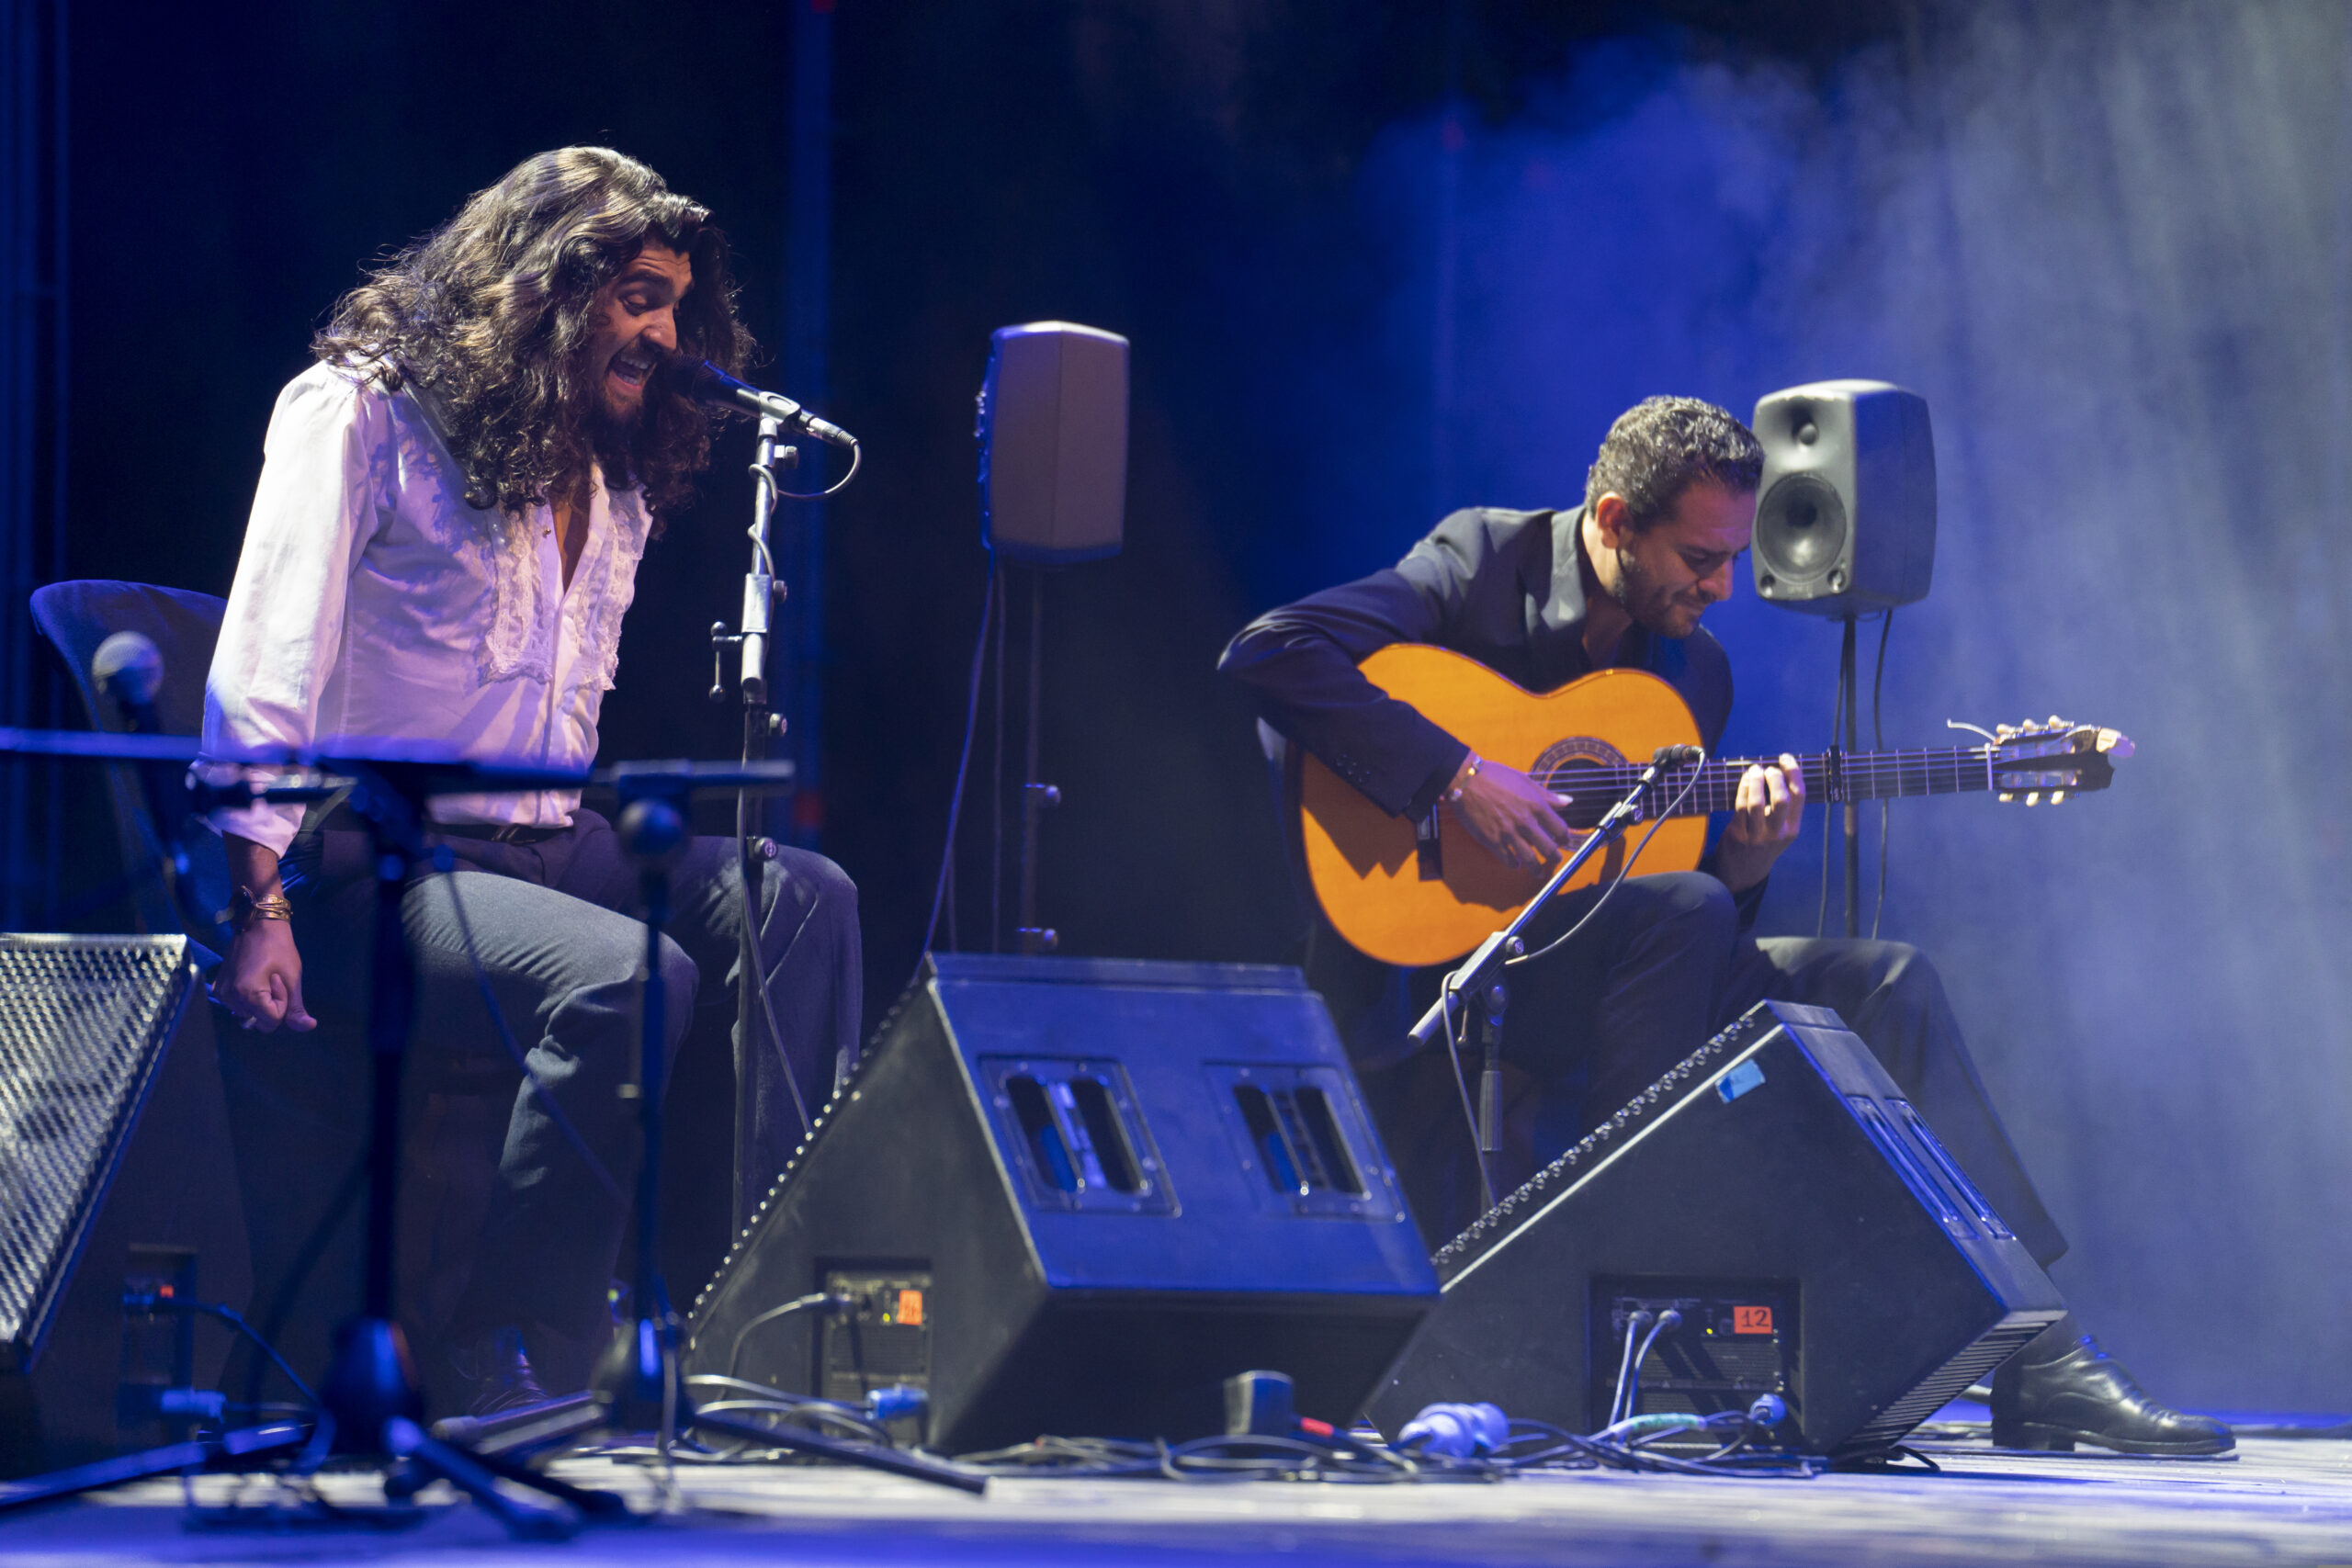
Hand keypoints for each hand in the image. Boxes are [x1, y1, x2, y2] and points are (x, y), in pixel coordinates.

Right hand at [213, 920, 316, 1032]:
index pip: (271, 1022)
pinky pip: (239, 1006)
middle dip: (271, 1005)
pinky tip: (252, 978)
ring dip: (261, 1002)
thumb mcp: (293, 978)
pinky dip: (249, 998)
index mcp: (247, 996)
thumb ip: (296, 1007)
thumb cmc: (278, 947)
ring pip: (250, 1015)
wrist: (256, 923)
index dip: (282, 1004)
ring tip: (262, 977)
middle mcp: (229, 999)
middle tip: (272, 979)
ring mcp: (221, 994)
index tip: (279, 981)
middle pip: (259, 1021)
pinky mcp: (219, 989)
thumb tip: (309, 1027)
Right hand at [1446, 757, 1574, 870]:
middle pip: (1548, 848)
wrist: (1466, 780)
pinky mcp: (1492, 840)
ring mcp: (1508, 833)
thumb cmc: (1495, 776)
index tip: (1563, 840)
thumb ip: (1547, 795)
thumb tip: (1568, 802)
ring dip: (1536, 868)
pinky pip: (1507, 858)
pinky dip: (1513, 863)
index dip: (1565, 837)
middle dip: (1554, 857)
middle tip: (1555, 860)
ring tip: (1538, 872)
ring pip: (1529, 859)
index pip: (1560, 828)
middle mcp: (1525, 821)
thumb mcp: (1525, 781)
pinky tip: (1515, 863)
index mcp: (1536, 805)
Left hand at [1716, 753, 1803, 893]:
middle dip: (1775, 778)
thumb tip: (1775, 771)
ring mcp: (1757, 835)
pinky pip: (1740, 807)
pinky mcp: (1739, 834)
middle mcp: (1778, 832)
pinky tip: (1744, 781)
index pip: (1799, 796)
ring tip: (1755, 770)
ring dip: (1755, 781)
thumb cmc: (1763, 843)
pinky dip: (1742, 789)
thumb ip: (1782, 808)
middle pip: (1781, 799)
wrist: (1744, 872)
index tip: (1786, 759)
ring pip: (1757, 802)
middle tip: (1769, 769)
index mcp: (1792, 828)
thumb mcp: (1781, 830)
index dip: (1794, 773)